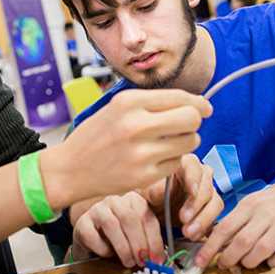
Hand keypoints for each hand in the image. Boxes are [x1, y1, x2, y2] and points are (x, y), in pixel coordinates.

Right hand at [44, 89, 211, 202]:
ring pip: (190, 142)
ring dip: (186, 141)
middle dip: (194, 121)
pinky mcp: (144, 176)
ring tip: (168, 142)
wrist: (69, 169)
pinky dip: (172, 160)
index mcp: (129, 102)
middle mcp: (136, 125)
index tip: (205, 108)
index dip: (199, 103)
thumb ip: (154, 103)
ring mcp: (141, 153)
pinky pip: (177, 163)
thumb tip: (196, 104)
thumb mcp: (118, 107)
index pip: (181, 97)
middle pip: (191, 119)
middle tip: (185, 125)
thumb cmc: (96, 135)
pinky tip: (155, 158)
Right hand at [72, 191, 164, 266]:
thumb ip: (148, 243)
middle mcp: (115, 201)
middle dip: (138, 243)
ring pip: (111, 224)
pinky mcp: (82, 223)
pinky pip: (92, 235)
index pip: (147, 217)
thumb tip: (159, 259)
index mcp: (134, 200)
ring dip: (123, 247)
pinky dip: (102, 248)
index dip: (154, 239)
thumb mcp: (137, 235)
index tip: (156, 258)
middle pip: (130, 218)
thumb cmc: (119, 236)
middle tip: (142, 261)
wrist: (92, 238)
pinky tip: (108, 255)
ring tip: (128, 261)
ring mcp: (97, 209)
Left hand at [142, 154, 222, 240]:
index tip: (192, 191)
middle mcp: (199, 175)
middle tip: (184, 219)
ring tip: (188, 232)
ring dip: (203, 219)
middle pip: (207, 186)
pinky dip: (205, 227)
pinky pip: (215, 217)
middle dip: (197, 205)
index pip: (193, 166)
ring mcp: (207, 192)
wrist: (153, 211)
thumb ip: (153, 188)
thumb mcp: (145, 190)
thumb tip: (161, 188)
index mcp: (183, 164)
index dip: (194, 179)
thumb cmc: (148, 195)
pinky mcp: (210, 208)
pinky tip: (194, 235)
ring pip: (215, 202)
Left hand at [194, 175, 274, 268]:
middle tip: (224, 265)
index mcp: (251, 204)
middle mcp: (267, 214)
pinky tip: (271, 259)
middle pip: (241, 243)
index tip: (200, 261)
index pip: (225, 228)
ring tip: (246, 262)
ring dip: (249, 262)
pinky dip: (273, 263)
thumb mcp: (255, 201)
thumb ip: (238, 219)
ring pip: (260, 252)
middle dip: (228, 259)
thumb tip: (214, 239)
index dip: (210, 248)